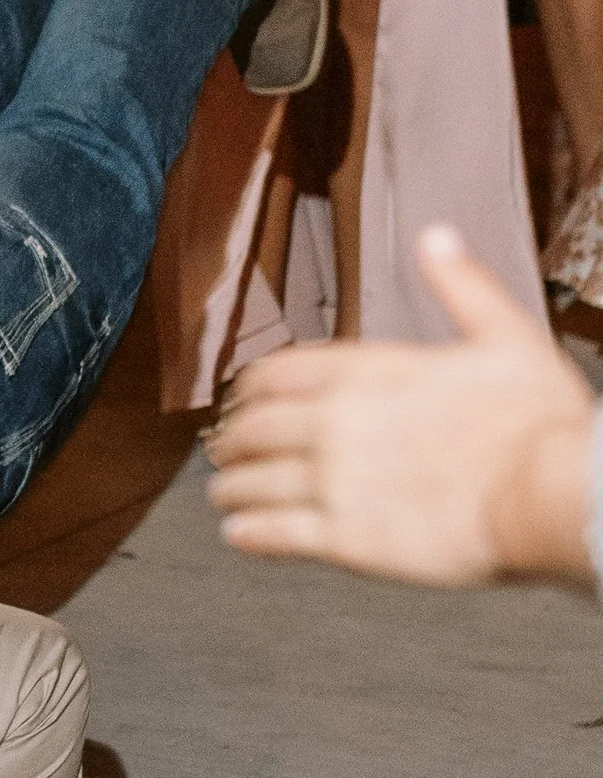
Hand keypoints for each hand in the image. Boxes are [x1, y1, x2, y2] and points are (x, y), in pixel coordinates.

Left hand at [208, 226, 595, 582]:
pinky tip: (237, 533)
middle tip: (226, 447)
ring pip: (254, 481)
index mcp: (368, 372)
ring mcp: (336, 480)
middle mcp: (337, 422)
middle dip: (234, 437)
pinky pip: (275, 532)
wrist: (554, 494)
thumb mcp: (507, 336)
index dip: (251, 386)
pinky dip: (248, 532)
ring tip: (224, 493)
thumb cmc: (538, 423)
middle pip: (255, 427)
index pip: (278, 372)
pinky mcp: (347, 539)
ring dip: (232, 485)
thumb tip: (437, 237)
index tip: (241, 397)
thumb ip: (463, 287)